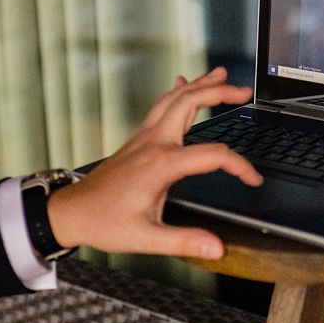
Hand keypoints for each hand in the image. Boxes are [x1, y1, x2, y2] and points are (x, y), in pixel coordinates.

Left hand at [45, 67, 260, 260]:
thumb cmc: (104, 222)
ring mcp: (144, 138)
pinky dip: (177, 93)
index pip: (213, 156)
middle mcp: (153, 144)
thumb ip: (185, 241)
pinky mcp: (138, 140)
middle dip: (220, 92)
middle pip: (190, 103)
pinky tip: (183, 84)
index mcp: (161, 165)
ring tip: (221, 75)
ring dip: (200, 85)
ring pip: (174, 99)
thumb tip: (216, 247)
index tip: (252, 179)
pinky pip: (161, 107)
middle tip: (244, 92)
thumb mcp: (147, 238)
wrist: (72, 212)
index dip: (240, 166)